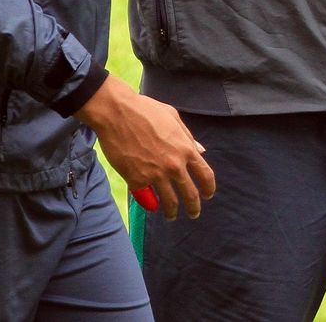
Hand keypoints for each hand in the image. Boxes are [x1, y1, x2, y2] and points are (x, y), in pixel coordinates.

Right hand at [76, 75, 215, 219]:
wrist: (116, 113)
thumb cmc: (144, 110)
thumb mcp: (173, 118)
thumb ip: (188, 137)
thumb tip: (201, 151)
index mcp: (186, 149)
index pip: (206, 176)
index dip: (208, 188)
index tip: (207, 194)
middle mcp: (174, 166)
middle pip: (190, 195)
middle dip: (194, 208)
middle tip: (194, 213)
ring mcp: (156, 175)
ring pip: (170, 202)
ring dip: (172, 212)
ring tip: (171, 215)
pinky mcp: (137, 181)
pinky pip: (146, 197)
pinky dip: (149, 202)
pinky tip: (151, 205)